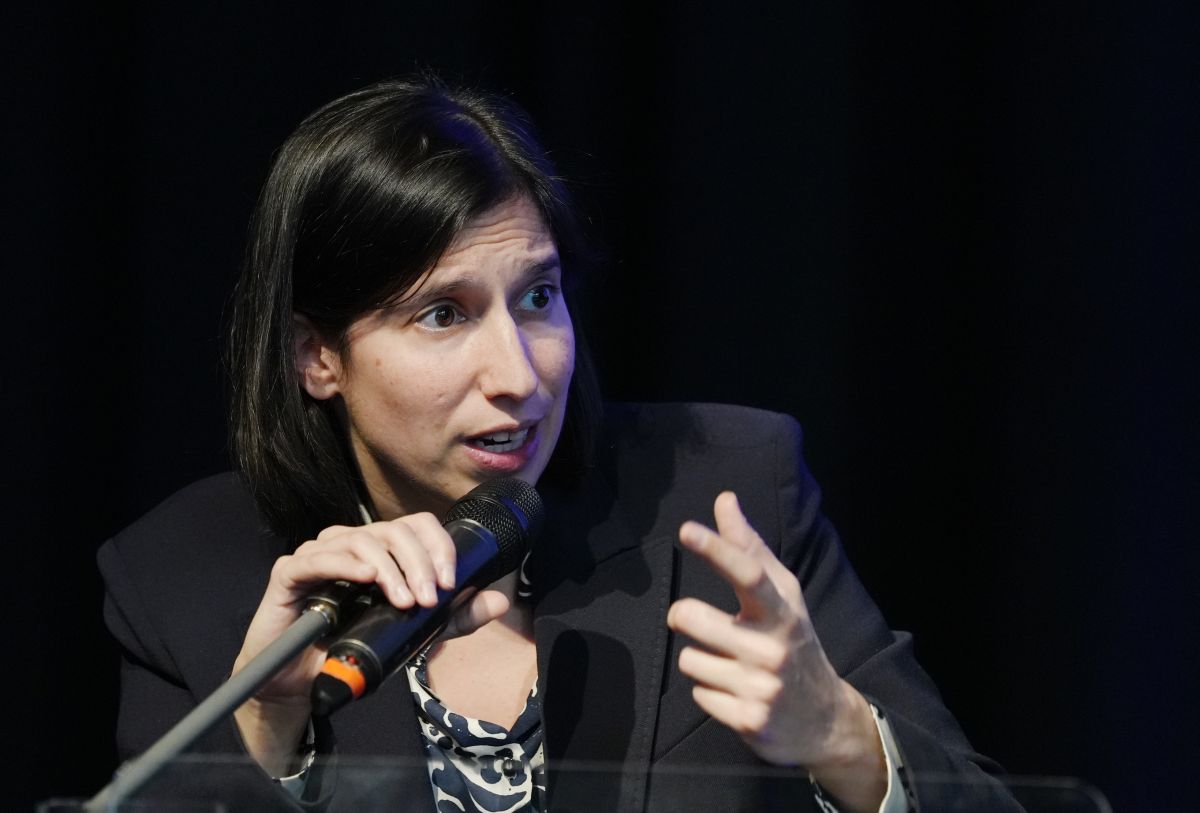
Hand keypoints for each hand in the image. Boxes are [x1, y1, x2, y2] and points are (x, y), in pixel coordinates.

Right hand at [232, 513, 509, 774]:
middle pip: (392, 530)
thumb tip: (498, 600)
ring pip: (361, 539)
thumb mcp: (413, 632)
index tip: (450, 581)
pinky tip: (365, 577)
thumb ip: (454, 617)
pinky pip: (318, 557)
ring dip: (390, 569)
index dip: (437, 545)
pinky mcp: (289, 572)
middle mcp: (350, 542)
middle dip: (419, 561)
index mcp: (379, 548)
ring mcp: (318, 553)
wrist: (300, 682)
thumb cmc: (353, 647)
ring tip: (404, 601)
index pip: (415, 526)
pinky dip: (345, 563)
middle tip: (430, 597)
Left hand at [666, 492, 886, 811]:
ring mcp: (761, 687)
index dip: (716, 550)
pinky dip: (710, 692)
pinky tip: (736, 693)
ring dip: (701, 660)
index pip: (747, 574)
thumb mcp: (782, 596)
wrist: (826, 719)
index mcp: (781, 611)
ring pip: (688, 659)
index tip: (687, 530)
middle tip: (702, 623)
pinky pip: (697, 693)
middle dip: (685, 618)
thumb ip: (749, 549)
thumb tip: (725, 500)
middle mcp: (773, 648)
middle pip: (692, 618)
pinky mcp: (748, 720)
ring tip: (731, 665)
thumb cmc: (793, 642)